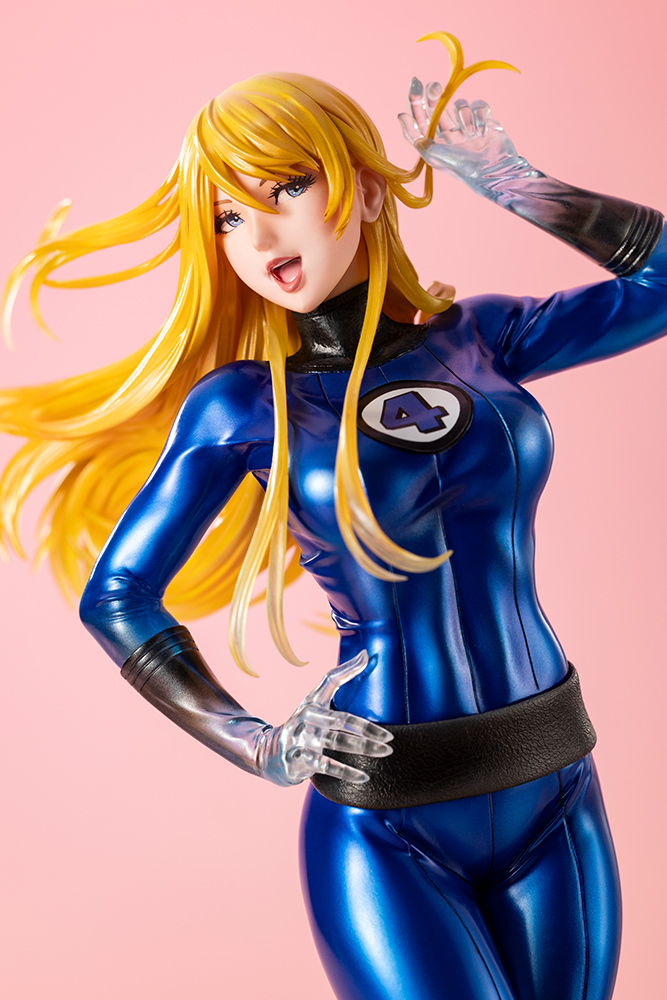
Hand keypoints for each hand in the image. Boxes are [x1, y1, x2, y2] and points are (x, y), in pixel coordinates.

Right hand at [255, 651, 392, 786]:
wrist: (271, 753)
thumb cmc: (304, 723)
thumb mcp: (317, 700)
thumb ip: (339, 678)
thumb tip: (365, 654)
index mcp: (313, 701)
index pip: (331, 681)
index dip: (349, 671)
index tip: (368, 661)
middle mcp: (306, 718)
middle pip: (340, 720)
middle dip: (367, 729)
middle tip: (390, 739)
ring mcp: (301, 739)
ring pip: (335, 742)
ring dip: (362, 748)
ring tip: (384, 753)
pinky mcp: (299, 760)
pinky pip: (325, 766)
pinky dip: (346, 772)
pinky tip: (364, 777)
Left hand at [399, 78, 534, 198]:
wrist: (492, 171)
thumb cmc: (460, 167)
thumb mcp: (433, 156)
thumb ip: (416, 137)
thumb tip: (401, 115)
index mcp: (435, 142)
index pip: (421, 118)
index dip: (416, 100)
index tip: (415, 84)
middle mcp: (448, 132)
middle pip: (437, 106)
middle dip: (434, 94)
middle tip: (433, 87)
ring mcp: (466, 125)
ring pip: (459, 104)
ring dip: (463, 116)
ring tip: (470, 133)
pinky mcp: (484, 119)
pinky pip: (478, 105)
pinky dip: (479, 116)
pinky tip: (482, 132)